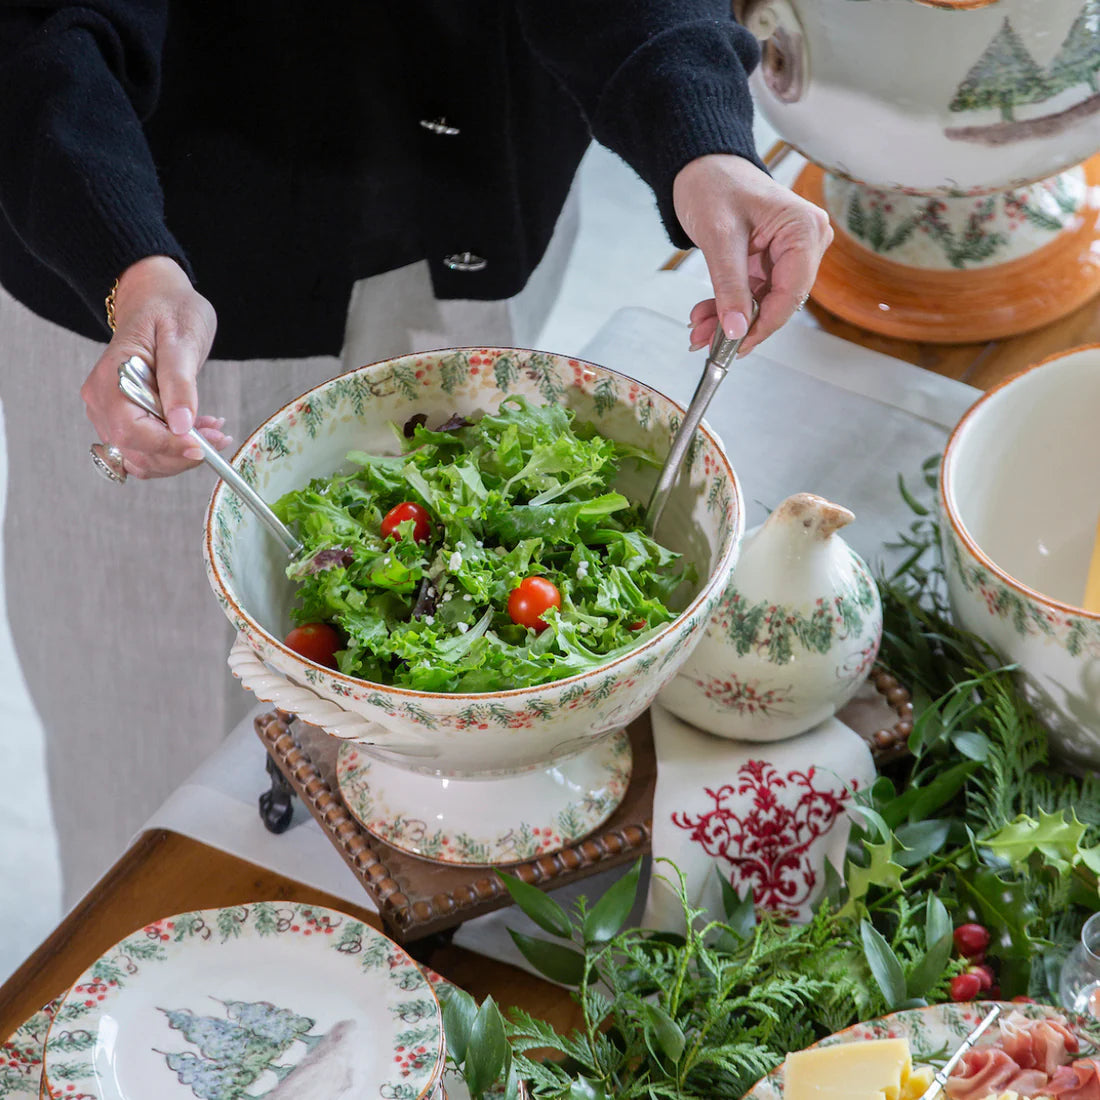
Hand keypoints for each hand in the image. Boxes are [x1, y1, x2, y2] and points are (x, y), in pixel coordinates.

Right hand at [81, 255, 230, 478]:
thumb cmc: (169, 311)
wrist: (156, 299)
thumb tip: (181, 425)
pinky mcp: (124, 418)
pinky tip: (200, 430)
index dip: (167, 446)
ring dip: (180, 455)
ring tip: (213, 431)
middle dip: (180, 454)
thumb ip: (180, 383)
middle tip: (218, 436)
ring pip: (142, 458)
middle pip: (136, 452)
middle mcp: (102, 402)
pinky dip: (175, 449)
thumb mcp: (182, 340)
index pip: (131, 431)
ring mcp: (110, 413)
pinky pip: (146, 448)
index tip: (203, 446)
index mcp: (110, 380)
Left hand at [673, 154, 832, 356]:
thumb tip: (737, 330)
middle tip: (705, 341)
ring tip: (697, 330)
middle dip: (740, 325)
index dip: (763, 325)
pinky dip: (727, 307)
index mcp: (803, 229)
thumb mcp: (718, 237)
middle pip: (778, 302)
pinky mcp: (771, 262)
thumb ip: (730, 286)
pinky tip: (704, 317)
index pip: (792, 293)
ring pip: (762, 304)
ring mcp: (789, 253)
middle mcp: (805, 242)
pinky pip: (752, 295)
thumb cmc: (713, 184)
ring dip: (728, 320)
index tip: (735, 346)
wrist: (700, 166)